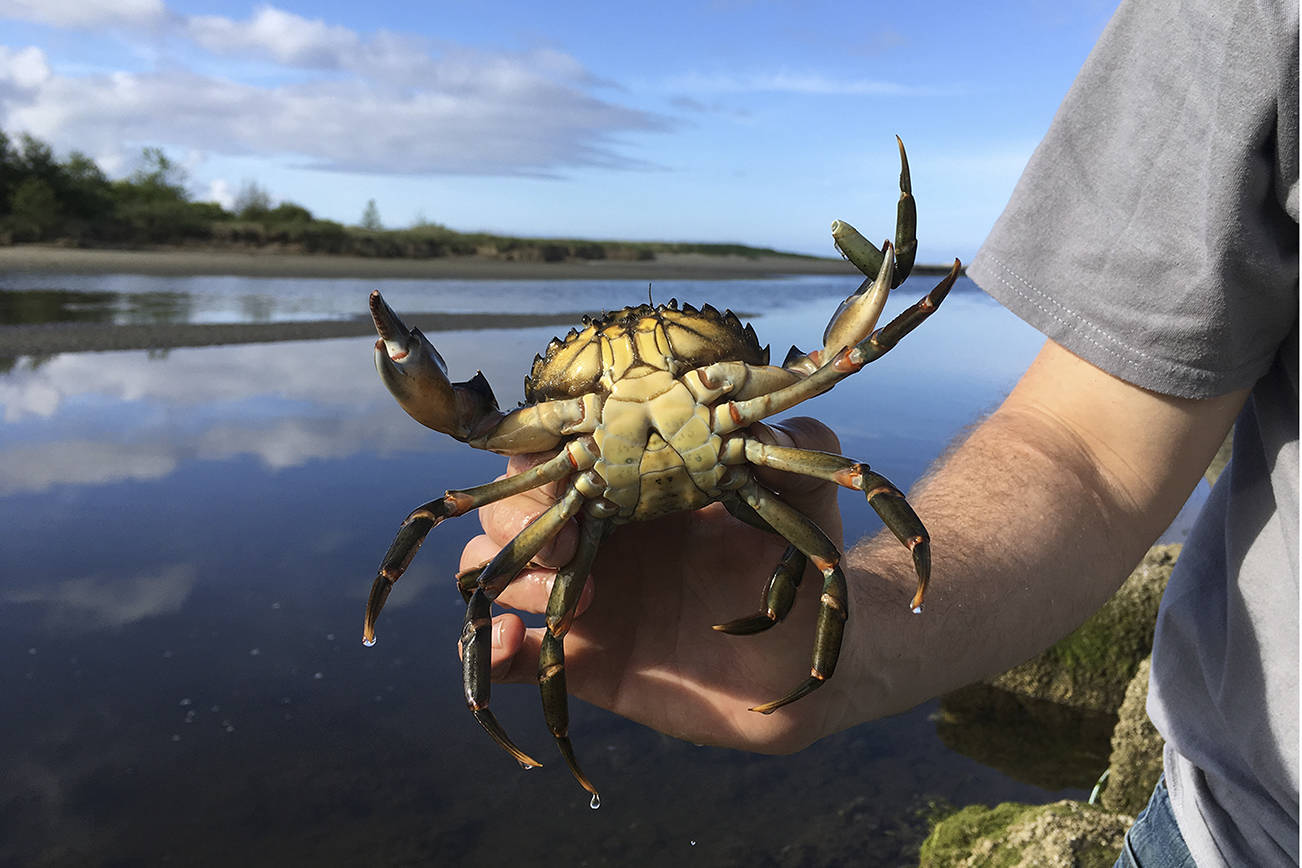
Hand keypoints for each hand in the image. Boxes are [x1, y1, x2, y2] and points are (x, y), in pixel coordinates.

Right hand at [460, 418, 852, 753]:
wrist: (806, 654)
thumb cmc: (800, 562)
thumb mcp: (803, 493)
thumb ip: (792, 445)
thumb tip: (751, 415)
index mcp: (636, 480)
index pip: (557, 445)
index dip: (547, 450)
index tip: (576, 468)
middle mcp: (599, 531)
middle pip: (511, 502)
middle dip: (519, 514)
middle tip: (568, 545)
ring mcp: (585, 593)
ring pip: (496, 566)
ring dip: (510, 572)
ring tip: (568, 596)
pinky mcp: (586, 656)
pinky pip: (514, 653)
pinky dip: (491, 647)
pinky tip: (511, 639)